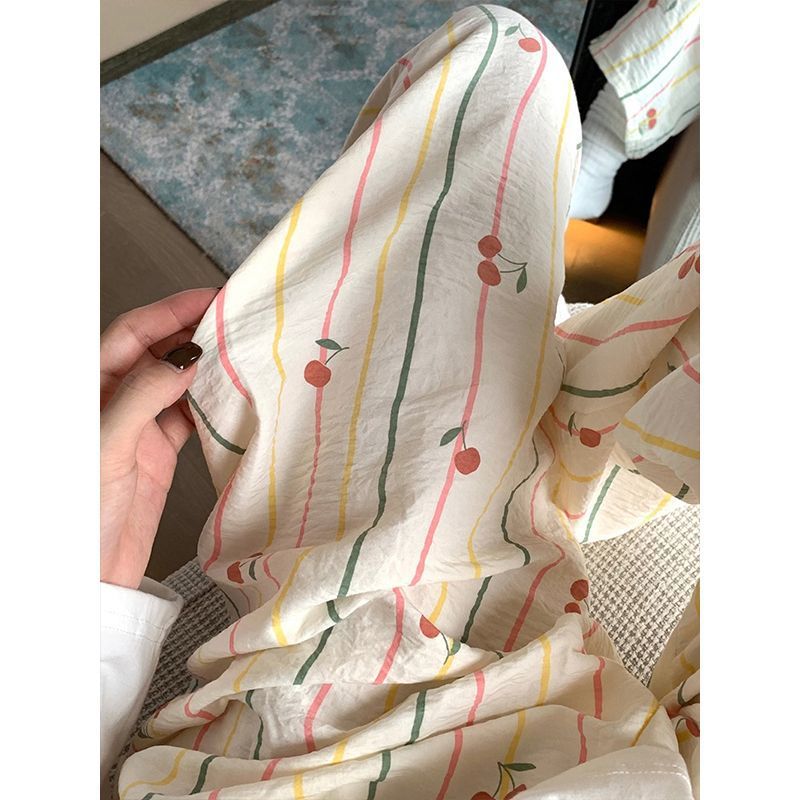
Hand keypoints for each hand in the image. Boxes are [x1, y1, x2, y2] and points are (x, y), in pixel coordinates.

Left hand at [100, 288, 218, 588]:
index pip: (132, 333)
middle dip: (195, 333)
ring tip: (242, 354)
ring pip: (178, 382)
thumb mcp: (108, 445)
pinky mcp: (158, 454)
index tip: (211, 298)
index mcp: (89, 389)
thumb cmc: (80, 513)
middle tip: (236, 322)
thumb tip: (185, 358)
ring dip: (208, 368)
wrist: (90, 575)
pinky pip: (191, 417)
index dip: (171, 310)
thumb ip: (143, 396)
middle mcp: (114, 400)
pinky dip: (213, 405)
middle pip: (158, 352)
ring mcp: (138, 427)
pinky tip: (233, 398)